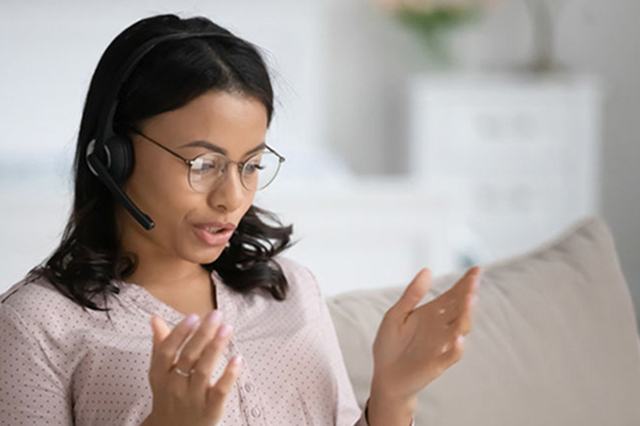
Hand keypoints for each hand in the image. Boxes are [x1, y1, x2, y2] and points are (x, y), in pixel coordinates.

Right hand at [144, 311, 241, 425]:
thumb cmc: (168, 395)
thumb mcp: (160, 373)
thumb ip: (160, 344)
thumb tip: (156, 318)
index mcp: (161, 374)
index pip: (167, 351)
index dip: (179, 333)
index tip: (193, 316)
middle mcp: (175, 386)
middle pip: (188, 357)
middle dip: (202, 334)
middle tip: (216, 315)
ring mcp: (193, 398)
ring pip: (204, 370)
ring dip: (216, 348)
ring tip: (227, 329)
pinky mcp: (210, 409)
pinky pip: (220, 391)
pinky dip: (229, 375)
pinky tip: (237, 358)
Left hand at [370, 266, 481, 401]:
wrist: (385, 376)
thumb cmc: (390, 344)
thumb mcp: (396, 315)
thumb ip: (411, 295)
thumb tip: (427, 270)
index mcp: (432, 313)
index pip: (453, 295)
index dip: (465, 283)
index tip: (476, 269)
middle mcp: (441, 327)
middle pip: (460, 308)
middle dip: (468, 294)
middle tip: (473, 280)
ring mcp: (442, 345)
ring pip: (460, 328)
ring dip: (466, 314)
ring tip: (469, 298)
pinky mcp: (438, 363)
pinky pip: (452, 355)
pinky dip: (457, 347)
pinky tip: (457, 337)